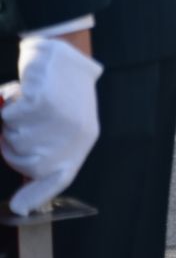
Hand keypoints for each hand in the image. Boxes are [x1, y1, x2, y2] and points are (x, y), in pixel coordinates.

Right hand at [2, 34, 101, 215]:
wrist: (63, 48)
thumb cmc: (61, 85)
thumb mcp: (66, 118)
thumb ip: (49, 146)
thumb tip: (25, 193)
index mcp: (85, 138)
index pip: (61, 175)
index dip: (39, 194)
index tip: (20, 209)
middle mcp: (76, 133)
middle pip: (25, 160)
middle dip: (13, 143)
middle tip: (21, 117)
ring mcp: (60, 118)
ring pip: (14, 137)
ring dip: (11, 120)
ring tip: (26, 100)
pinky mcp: (42, 102)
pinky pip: (10, 116)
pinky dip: (8, 103)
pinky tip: (22, 90)